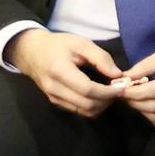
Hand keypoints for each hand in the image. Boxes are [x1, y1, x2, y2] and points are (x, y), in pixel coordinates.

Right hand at [11, 29, 125, 116]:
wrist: (31, 53)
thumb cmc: (58, 45)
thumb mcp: (80, 43)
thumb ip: (100, 57)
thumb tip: (117, 75)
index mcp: (60, 70)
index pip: (88, 89)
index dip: (108, 92)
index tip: (122, 87)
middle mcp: (55, 88)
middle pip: (87, 104)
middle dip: (107, 101)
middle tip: (119, 91)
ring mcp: (53, 98)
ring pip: (84, 112)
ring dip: (101, 106)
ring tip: (110, 93)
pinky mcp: (55, 102)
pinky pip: (78, 111)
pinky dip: (92, 107)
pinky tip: (99, 96)